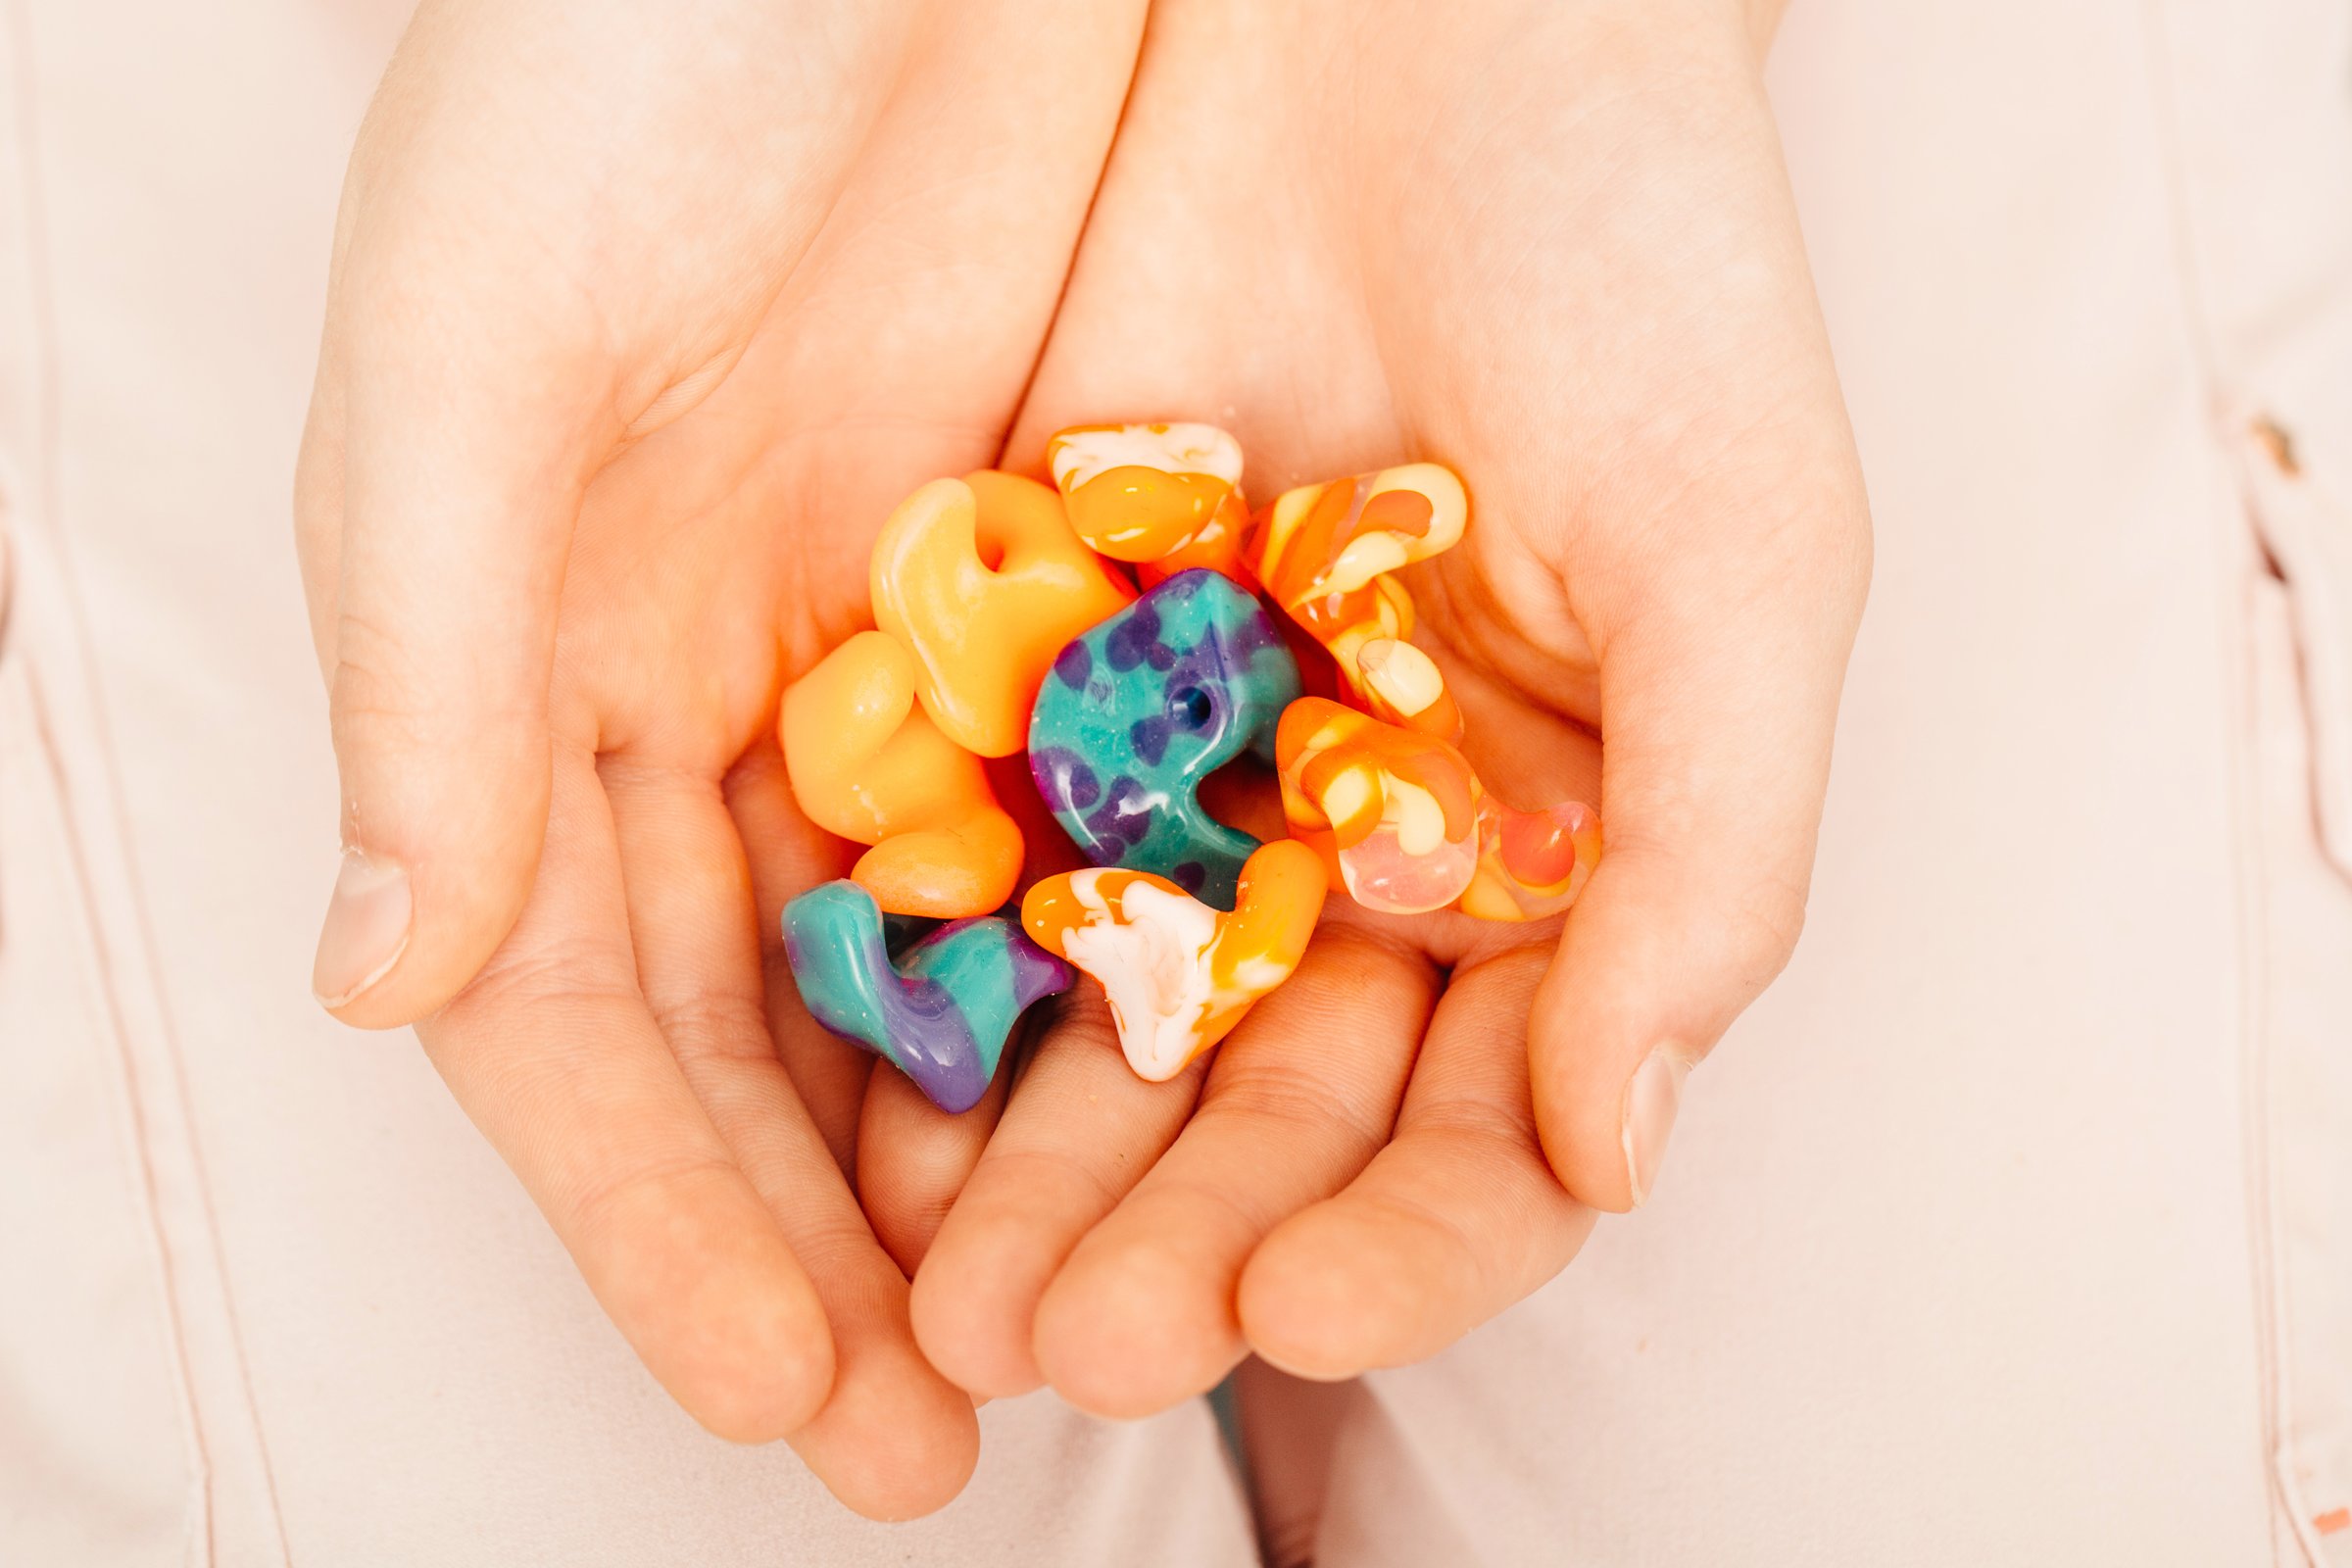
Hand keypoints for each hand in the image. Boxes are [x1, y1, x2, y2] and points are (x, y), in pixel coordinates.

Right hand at [294, 0, 1141, 1513]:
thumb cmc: (618, 47)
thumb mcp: (479, 343)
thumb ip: (434, 669)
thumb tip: (383, 982)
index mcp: (532, 660)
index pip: (581, 1019)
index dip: (662, 1229)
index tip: (777, 1406)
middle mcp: (698, 681)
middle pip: (758, 1035)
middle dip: (829, 1249)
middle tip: (938, 1448)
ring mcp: (876, 636)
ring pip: (923, 957)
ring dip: (981, 1150)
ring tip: (1073, 1331)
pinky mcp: (1042, 563)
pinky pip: (1073, 811)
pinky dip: (1106, 962)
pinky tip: (1174, 1101)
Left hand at [892, 0, 1869, 1415]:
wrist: (1408, 17)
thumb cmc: (1638, 261)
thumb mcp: (1741, 555)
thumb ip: (1712, 860)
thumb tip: (1629, 1155)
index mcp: (1554, 858)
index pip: (1489, 1119)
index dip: (1408, 1242)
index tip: (1298, 1314)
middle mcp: (1365, 847)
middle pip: (1271, 1111)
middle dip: (1180, 1240)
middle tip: (1075, 1351)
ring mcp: (1197, 769)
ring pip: (1108, 1024)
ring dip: (1033, 1171)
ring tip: (945, 1290)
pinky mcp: (1042, 671)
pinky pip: (975, 857)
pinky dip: (930, 985)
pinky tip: (867, 1093)